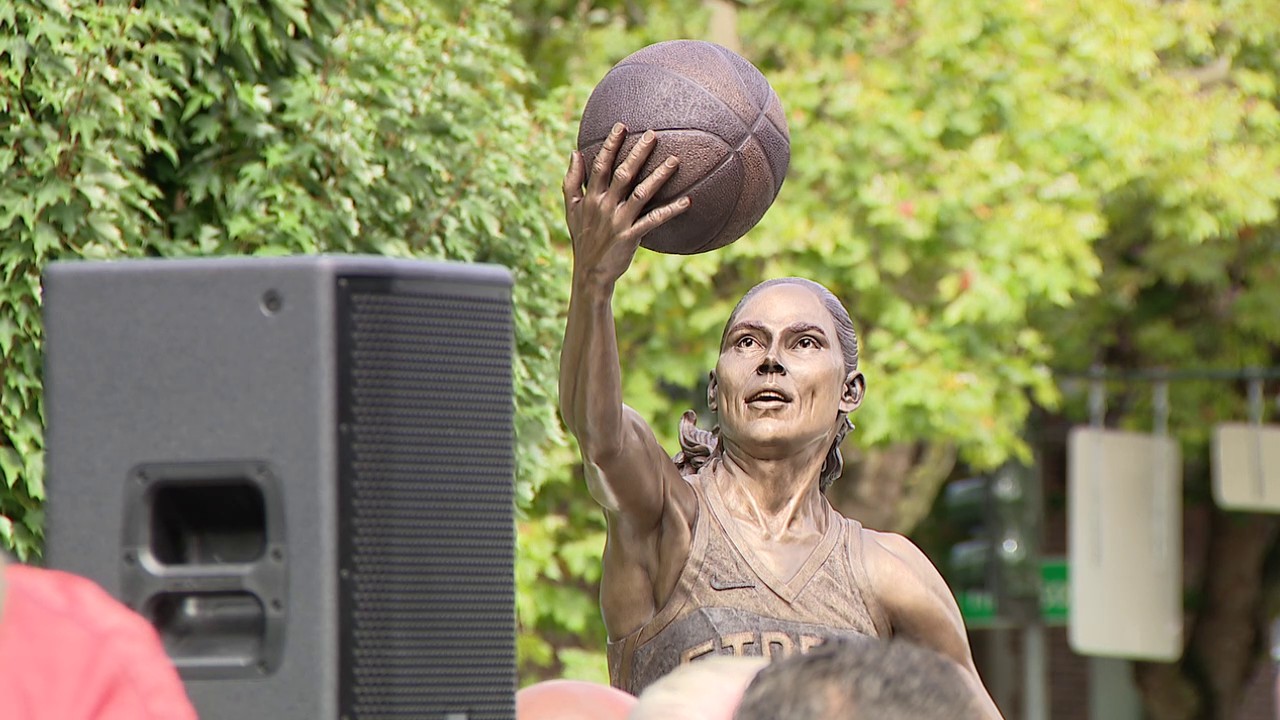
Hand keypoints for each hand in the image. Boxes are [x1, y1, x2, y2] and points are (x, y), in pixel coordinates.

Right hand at [563, 122, 690, 286]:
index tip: (622, 126)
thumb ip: (571, 181)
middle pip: (623, 173)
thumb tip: (575, 152)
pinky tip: (687, 201)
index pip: (601, 165)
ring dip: (659, 176)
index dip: (611, 144)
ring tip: (675, 161)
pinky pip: (654, 220)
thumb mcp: (571, 209)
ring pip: (641, 193)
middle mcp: (604, 206)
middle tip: (653, 134)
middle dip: (638, 153)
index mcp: (591, 197)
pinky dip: (671, 210)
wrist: (589, 273)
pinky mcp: (631, 236)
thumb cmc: (583, 237)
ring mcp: (618, 221)